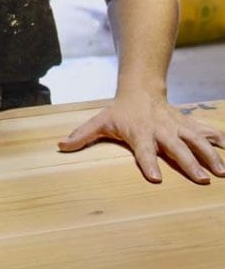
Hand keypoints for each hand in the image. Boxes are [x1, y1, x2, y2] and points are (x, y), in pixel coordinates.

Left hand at [58, 93, 224, 183]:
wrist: (141, 89)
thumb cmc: (119, 112)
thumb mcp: (100, 121)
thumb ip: (82, 136)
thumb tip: (60, 145)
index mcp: (139, 133)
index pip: (143, 150)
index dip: (148, 163)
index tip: (156, 178)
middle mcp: (161, 130)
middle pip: (175, 148)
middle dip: (188, 163)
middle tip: (200, 179)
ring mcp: (177, 127)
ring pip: (195, 140)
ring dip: (209, 155)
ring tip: (220, 172)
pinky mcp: (188, 124)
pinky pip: (205, 131)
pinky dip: (218, 138)